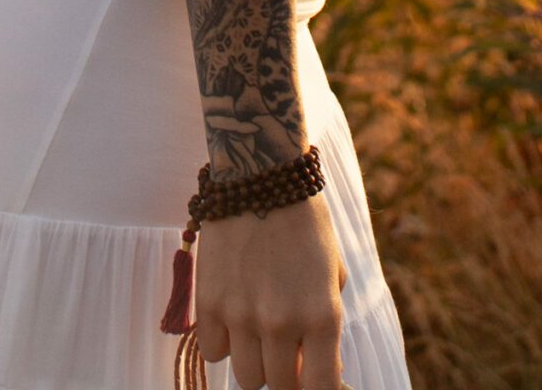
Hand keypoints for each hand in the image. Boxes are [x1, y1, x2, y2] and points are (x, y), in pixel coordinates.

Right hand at [192, 189, 347, 389]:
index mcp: (322, 315)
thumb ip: (324, 320)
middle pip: (280, 386)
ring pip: (246, 377)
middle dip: (286, 373)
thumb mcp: (331, 271)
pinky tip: (232, 316)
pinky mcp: (209, 300)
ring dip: (254, 360)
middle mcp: (282, 322)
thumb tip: (311, 360)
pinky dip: (223, 342)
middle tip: (285, 348)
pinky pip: (212, 352)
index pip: (322, 388)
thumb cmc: (304, 221)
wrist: (260, 173)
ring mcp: (242, 314)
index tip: (313, 376)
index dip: (318, 388)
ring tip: (258, 331)